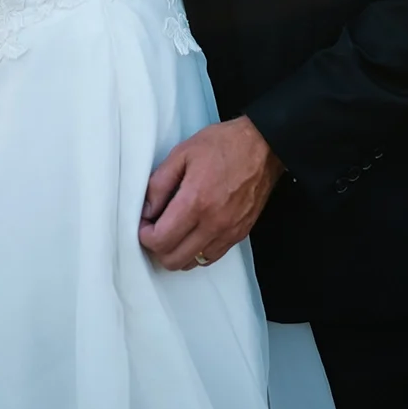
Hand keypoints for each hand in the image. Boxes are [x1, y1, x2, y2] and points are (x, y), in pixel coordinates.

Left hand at [138, 117, 284, 270]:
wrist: (264, 146)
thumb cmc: (225, 145)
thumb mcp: (183, 153)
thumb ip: (159, 183)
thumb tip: (146, 209)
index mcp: (196, 201)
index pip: (160, 241)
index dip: (145, 235)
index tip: (144, 223)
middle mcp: (213, 223)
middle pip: (173, 260)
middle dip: (158, 247)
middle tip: (156, 228)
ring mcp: (228, 232)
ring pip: (192, 263)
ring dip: (177, 252)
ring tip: (175, 230)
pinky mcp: (239, 234)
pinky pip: (211, 257)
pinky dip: (197, 251)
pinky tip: (194, 233)